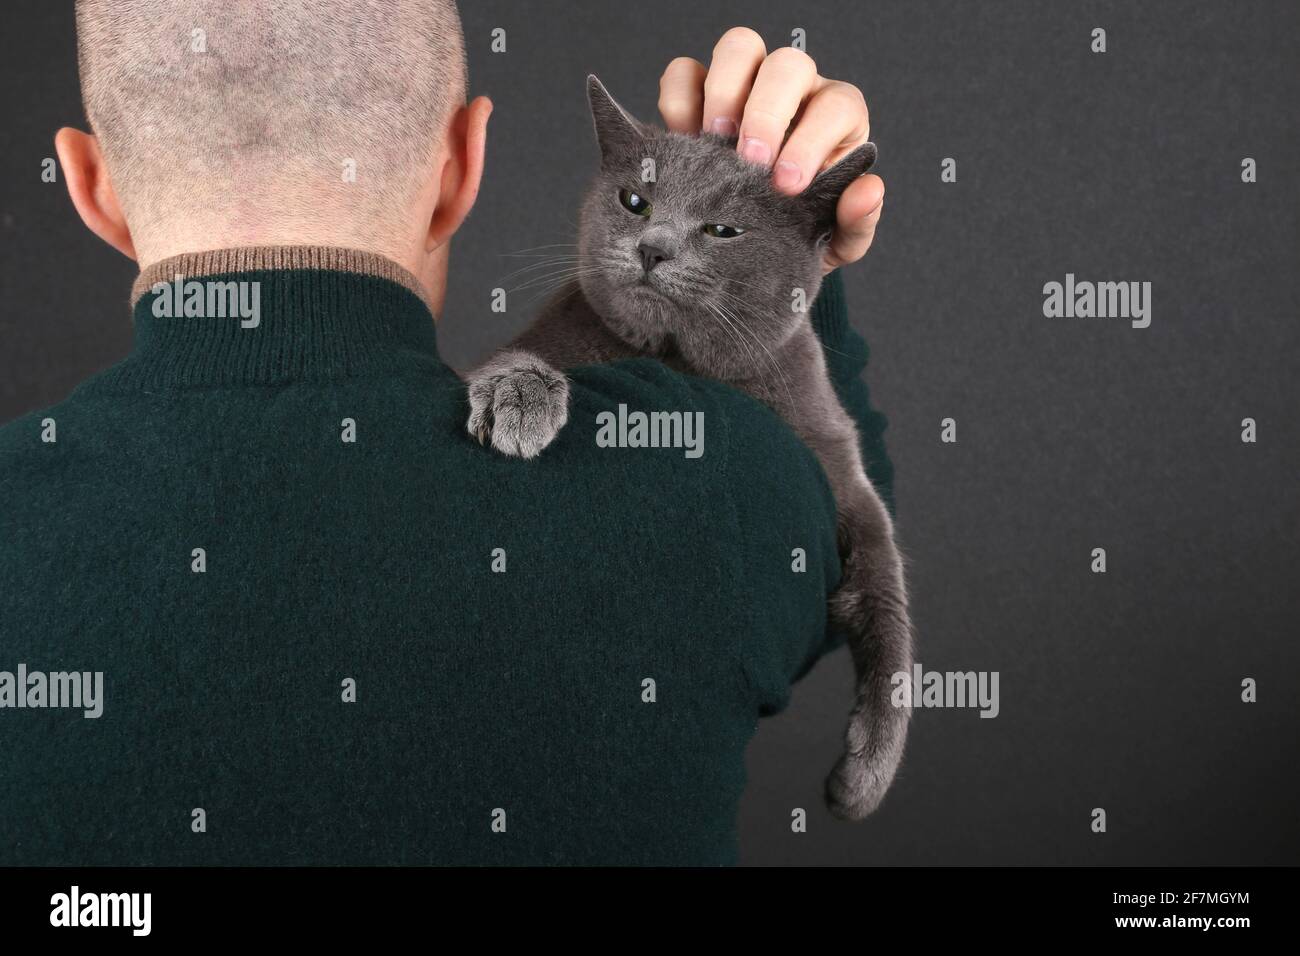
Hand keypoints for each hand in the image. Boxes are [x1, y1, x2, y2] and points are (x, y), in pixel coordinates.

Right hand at [657, 27, 882, 273]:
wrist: (759, 246)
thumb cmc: (803, 233)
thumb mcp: (835, 241)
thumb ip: (857, 222)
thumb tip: (867, 190)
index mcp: (836, 119)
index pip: (835, 106)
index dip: (812, 139)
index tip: (788, 184)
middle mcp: (795, 92)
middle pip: (786, 64)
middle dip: (766, 112)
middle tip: (751, 162)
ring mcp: (746, 87)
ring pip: (738, 49)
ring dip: (723, 93)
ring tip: (712, 141)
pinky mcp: (700, 96)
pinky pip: (685, 72)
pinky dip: (679, 99)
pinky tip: (684, 141)